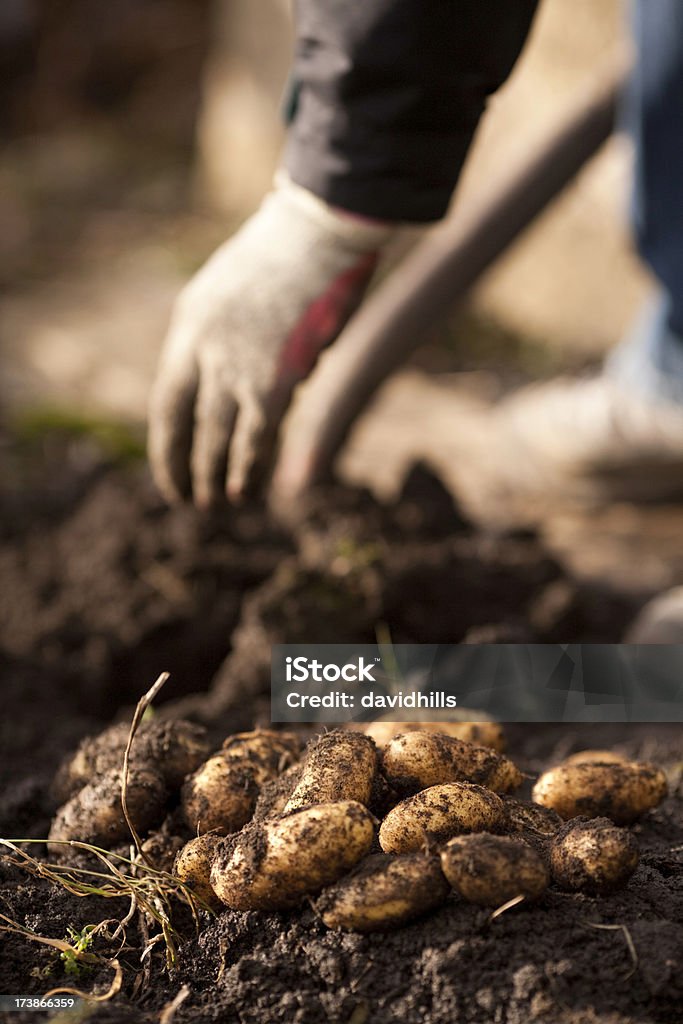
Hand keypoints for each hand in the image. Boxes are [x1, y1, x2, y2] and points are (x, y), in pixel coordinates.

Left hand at [148, 178, 391, 505]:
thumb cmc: (288, 257)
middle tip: (185, 500)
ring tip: (214, 506)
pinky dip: (245, 467)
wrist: (318, 230)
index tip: (170, 468)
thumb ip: (223, 336)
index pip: (166, 399)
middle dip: (180, 467)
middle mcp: (202, 347)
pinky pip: (254, 435)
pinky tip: (241, 491)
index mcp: (189, 324)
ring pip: (214, 436)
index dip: (166, 442)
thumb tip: (231, 383)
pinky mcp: (273, 377)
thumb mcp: (233, 291)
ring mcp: (235, 363)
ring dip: (211, 476)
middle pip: (181, 422)